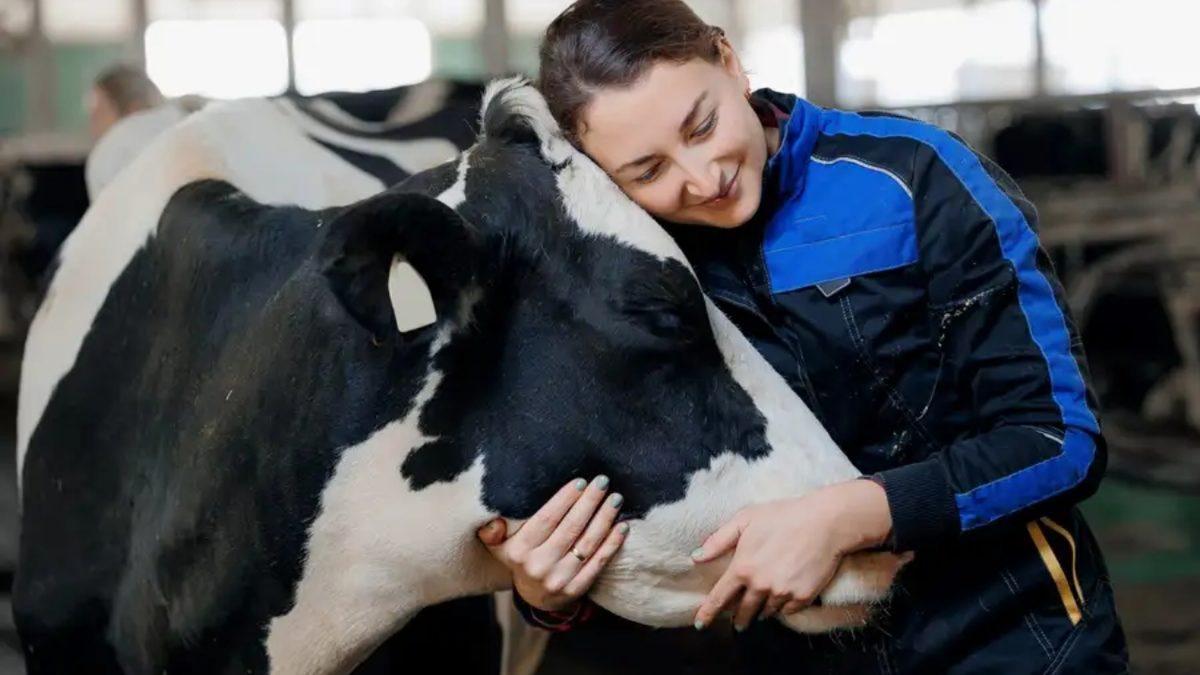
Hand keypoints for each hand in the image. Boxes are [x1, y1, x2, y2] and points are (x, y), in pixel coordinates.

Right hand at [477, 476, 628, 611]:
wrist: (535, 598)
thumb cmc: (521, 560)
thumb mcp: (500, 547)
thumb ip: (493, 532)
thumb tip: (491, 522)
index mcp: (519, 552)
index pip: (546, 519)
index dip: (565, 499)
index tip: (581, 482)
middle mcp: (538, 566)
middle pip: (570, 528)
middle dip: (589, 502)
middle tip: (602, 482)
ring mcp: (559, 580)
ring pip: (587, 544)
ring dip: (604, 519)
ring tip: (615, 499)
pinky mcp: (576, 589)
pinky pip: (598, 563)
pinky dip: (612, 543)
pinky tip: (622, 526)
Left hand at [691, 479, 890, 630]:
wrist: (825, 522)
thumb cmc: (783, 516)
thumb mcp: (745, 520)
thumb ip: (718, 541)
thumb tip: (696, 557)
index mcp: (742, 568)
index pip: (719, 599)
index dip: (708, 614)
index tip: (700, 625)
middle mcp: (760, 586)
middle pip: (743, 611)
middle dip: (738, 618)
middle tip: (737, 622)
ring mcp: (782, 594)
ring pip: (766, 612)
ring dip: (760, 612)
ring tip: (760, 610)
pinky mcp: (803, 597)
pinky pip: (787, 610)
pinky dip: (783, 607)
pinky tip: (783, 598)